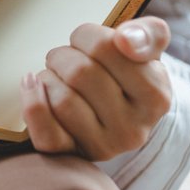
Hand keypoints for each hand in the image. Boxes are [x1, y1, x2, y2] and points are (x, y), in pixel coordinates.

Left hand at [19, 17, 171, 160]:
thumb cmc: (128, 74)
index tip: (86, 39)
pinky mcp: (75, 156)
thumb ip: (146, 33)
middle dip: (64, 55)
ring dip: (48, 76)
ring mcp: (104, 147)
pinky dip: (33, 104)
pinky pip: (45, 133)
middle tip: (66, 57)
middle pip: (80, 72)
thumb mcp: (147, 50)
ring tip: (57, 74)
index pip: (106, 47)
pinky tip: (33, 85)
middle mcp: (134, 128)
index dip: (87, 35)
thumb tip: (125, 39)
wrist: (120, 114)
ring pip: (61, 100)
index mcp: (156, 96)